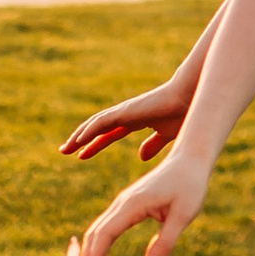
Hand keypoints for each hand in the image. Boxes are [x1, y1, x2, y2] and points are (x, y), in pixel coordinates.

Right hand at [55, 155, 209, 255]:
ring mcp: (123, 204)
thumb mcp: (183, 215)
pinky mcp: (127, 206)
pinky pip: (106, 227)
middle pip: (94, 233)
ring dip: (88, 255)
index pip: (105, 234)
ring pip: (97, 230)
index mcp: (132, 204)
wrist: (190, 159)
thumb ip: (165, 242)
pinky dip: (97, 246)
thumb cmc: (190, 185)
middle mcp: (122, 203)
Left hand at [59, 76, 190, 163]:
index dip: (94, 144)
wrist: (189, 99)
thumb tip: (141, 156)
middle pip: (96, 129)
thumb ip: (153, 145)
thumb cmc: (181, 114)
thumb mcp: (165, 136)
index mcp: (133, 121)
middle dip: (80, 140)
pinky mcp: (125, 111)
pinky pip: (102, 122)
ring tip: (65, 148)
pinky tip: (79, 139)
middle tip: (65, 151)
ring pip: (95, 125)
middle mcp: (125, 116)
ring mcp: (124, 112)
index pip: (108, 134)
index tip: (81, 155)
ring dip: (79, 136)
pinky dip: (89, 130)